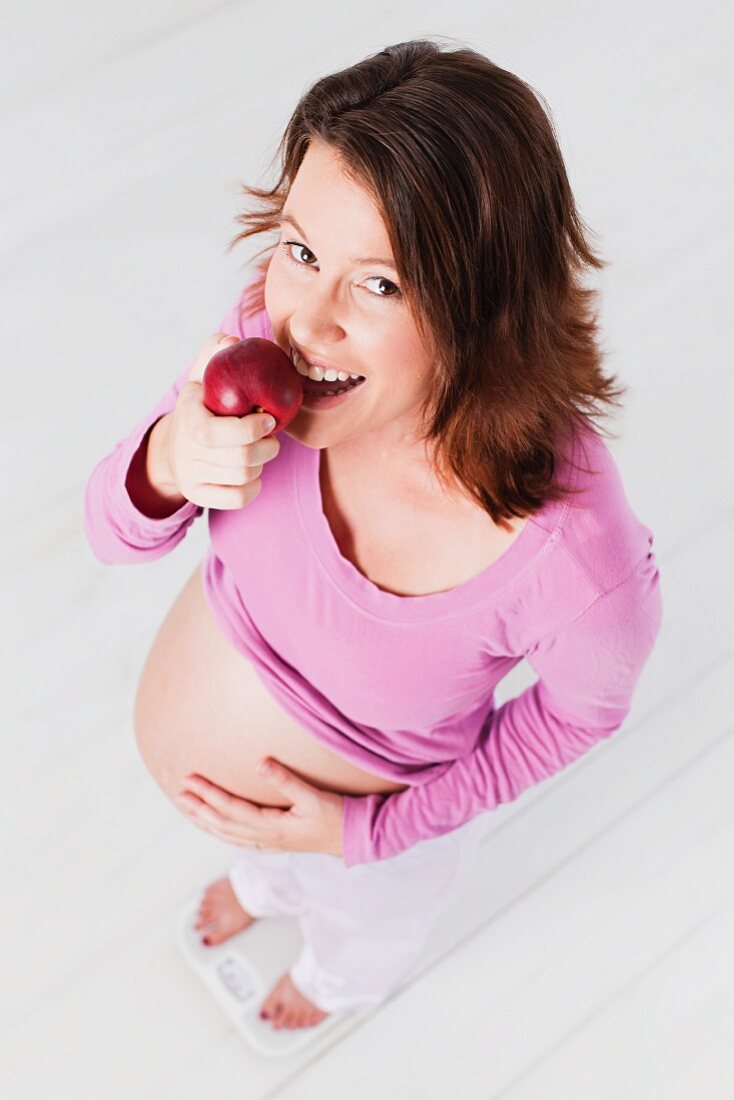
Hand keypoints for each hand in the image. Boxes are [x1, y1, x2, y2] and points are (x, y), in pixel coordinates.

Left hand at [174, 758, 344, 858]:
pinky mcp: (272, 843)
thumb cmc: (336, 817)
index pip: (231, 809)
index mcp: (272, 826)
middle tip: (179, 790)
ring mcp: (268, 843)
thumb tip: (260, 763)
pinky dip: (219, 830)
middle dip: (198, 807)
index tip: (190, 780)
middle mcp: (265, 838)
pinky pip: (237, 839)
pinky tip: (212, 823)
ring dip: (204, 820)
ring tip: (186, 806)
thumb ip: (287, 781)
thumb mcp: (314, 797)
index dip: (209, 794)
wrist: (353, 840)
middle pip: (222, 824)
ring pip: (226, 834)